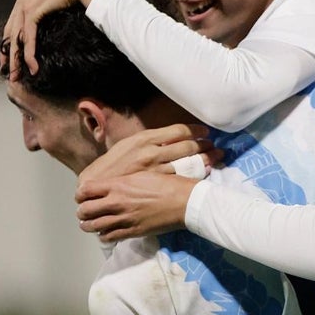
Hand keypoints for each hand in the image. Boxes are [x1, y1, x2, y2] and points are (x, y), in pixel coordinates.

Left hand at [1, 0, 116, 79]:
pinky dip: (29, 53)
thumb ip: (54, 9)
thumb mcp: (62, 0)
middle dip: (9, 54)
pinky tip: (32, 66)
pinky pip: (27, 36)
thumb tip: (57, 21)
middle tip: (10, 73)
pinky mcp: (33, 9)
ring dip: (17, 59)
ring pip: (16, 36)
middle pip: (11, 31)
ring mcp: (26, 2)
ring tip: (18, 76)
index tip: (12, 59)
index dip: (12, 42)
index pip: (15, 23)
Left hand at [76, 171, 198, 242]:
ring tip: (91, 223)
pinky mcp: (132, 232)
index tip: (83, 195)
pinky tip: (106, 231)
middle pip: (85, 210)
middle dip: (82, 211)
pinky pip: (108, 237)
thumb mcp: (142, 174)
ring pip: (93, 227)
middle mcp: (117, 202)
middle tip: (85, 210)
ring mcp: (124, 219)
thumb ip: (123, 181)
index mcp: (118, 185)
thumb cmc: (167, 184)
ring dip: (89, 225)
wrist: (185, 202)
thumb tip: (112, 185)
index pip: (86, 190)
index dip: (80, 194)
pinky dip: (103, 235)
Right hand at [77, 124, 220, 192]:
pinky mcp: (157, 184)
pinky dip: (197, 173)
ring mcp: (156, 169)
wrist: (98, 183)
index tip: (205, 132)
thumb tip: (166, 137)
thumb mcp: (128, 144)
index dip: (195, 130)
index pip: (178, 130)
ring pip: (189, 162)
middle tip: (215, 145)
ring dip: (205, 159)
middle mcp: (153, 151)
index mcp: (146, 138)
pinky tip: (206, 172)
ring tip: (216, 156)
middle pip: (188, 146)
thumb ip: (148, 141)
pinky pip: (183, 177)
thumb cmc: (112, 164)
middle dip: (205, 145)